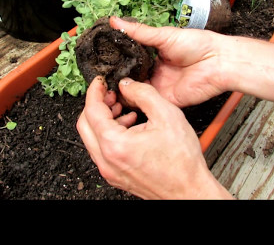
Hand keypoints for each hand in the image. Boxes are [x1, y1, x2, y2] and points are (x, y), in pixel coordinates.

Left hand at [76, 76, 232, 198]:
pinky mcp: (116, 176)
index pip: (92, 110)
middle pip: (84, 125)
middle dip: (96, 105)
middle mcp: (107, 161)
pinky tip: (130, 126)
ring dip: (103, 120)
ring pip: (92, 138)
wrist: (189, 191)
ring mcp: (110, 171)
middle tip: (112, 94)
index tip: (100, 82)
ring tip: (124, 110)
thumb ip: (143, 94)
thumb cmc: (182, 161)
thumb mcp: (167, 115)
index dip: (95, 91)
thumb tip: (127, 85)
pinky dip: (109, 134)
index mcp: (115, 145)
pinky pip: (103, 150)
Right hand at [109, 16, 228, 107]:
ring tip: (106, 86)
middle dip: (116, 78)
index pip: (129, 61)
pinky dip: (135, 101)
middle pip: (130, 78)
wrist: (218, 62)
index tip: (101, 59)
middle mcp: (155, 73)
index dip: (116, 61)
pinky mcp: (166, 100)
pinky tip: (123, 95)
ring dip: (123, 90)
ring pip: (135, 92)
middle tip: (100, 76)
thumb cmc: (197, 44)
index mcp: (154, 57)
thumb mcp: (164, 35)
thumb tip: (115, 21)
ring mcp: (159, 88)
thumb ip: (139, 32)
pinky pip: (147, 103)